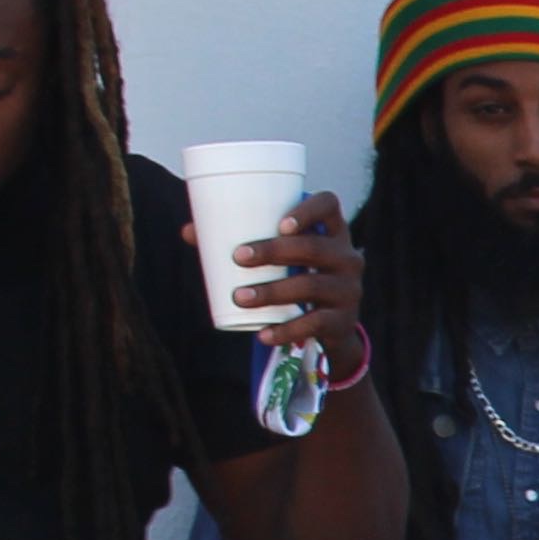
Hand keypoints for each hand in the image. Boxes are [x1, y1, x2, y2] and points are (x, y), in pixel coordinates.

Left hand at [197, 189, 366, 358]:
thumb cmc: (298, 276)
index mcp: (332, 232)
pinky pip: (315, 324)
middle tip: (238, 257)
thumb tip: (189, 232)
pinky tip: (263, 334)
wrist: (333, 325)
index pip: (329, 206)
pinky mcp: (344, 321)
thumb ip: (241, 241)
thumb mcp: (282, 258)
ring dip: (272, 291)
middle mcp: (348, 257)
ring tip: (239, 297)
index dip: (308, 210)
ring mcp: (349, 290)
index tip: (279, 223)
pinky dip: (286, 330)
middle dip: (274, 250)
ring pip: (312, 286)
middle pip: (315, 247)